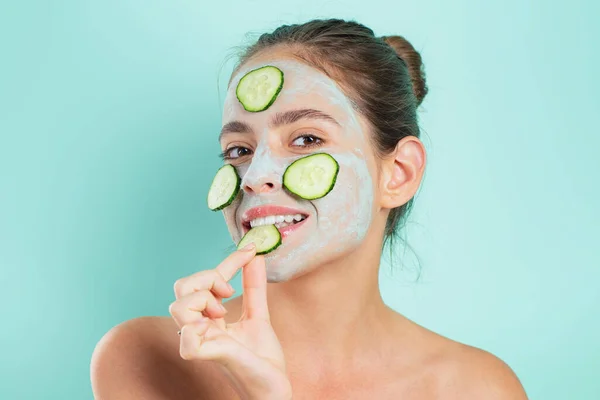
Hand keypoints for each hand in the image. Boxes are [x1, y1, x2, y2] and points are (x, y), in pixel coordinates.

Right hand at [169, 244, 291, 399]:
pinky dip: (197, 329)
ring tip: (224, 312)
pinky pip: (188, 341)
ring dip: (204, 299)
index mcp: (209, 318)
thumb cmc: (261, 357)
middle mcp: (200, 328)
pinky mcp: (208, 356)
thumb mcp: (259, 314)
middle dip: (207, 279)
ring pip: (179, 307)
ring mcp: (201, 341)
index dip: (227, 262)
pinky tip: (217, 326)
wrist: (274, 387)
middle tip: (230, 293)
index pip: (204, 281)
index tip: (250, 251)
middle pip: (181, 288)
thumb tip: (255, 255)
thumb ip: (254, 286)